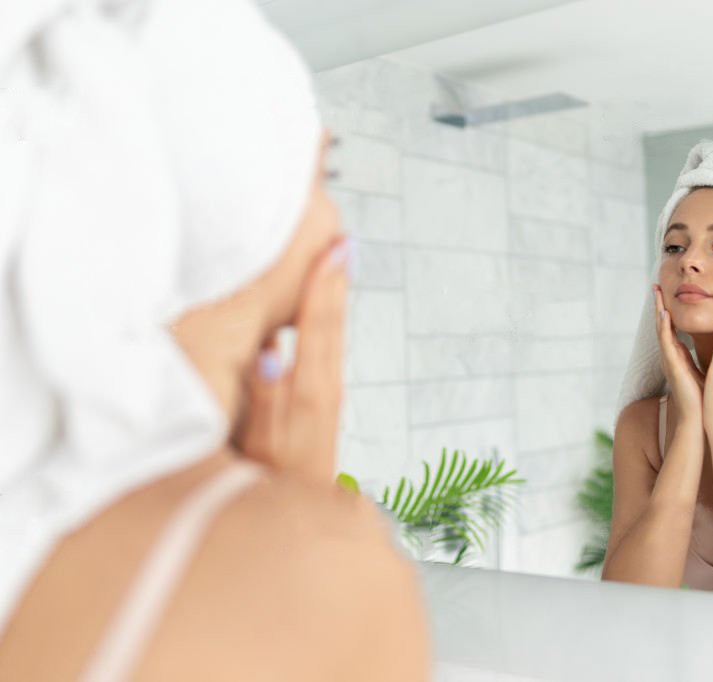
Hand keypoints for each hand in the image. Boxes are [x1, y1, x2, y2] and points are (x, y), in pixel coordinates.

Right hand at [235, 235, 349, 481]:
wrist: (293, 524)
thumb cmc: (267, 488)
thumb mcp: (260, 445)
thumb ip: (267, 398)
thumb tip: (273, 348)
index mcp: (310, 395)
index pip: (316, 332)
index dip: (323, 290)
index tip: (333, 250)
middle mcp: (325, 394)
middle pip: (331, 331)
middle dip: (334, 286)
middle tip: (341, 241)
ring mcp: (326, 403)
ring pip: (332, 343)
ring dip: (333, 303)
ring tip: (336, 264)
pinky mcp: (321, 411)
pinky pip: (326, 358)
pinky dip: (325, 329)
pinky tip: (320, 315)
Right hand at [653, 284, 704, 418]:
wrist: (704, 420)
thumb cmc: (708, 399)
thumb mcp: (712, 370)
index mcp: (681, 357)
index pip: (674, 329)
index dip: (670, 311)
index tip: (668, 294)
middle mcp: (672, 356)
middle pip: (664, 325)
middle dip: (660, 305)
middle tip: (656, 286)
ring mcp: (670, 361)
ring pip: (662, 330)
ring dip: (659, 310)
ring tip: (655, 293)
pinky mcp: (673, 366)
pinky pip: (666, 343)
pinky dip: (665, 328)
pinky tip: (664, 314)